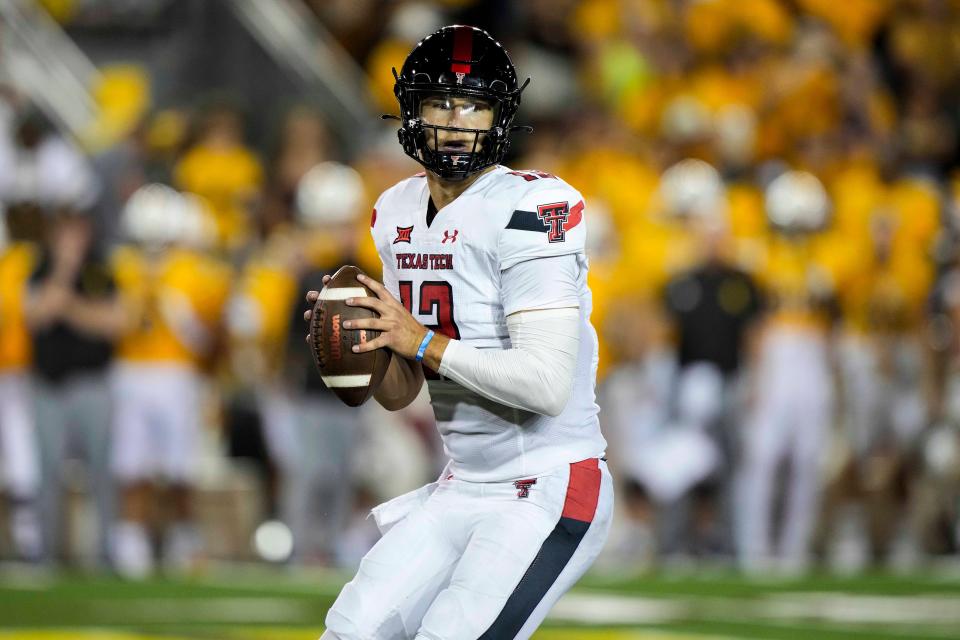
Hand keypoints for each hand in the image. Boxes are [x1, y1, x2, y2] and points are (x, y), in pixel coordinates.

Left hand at [304, 274, 429, 359]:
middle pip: (373, 303)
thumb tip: (375, 305)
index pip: (381, 289)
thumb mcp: (401, 313)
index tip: (358, 277)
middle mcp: (392, 313)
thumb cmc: (411, 328)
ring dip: (357, 323)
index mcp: (394, 305)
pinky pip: (375, 343)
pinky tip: (354, 348)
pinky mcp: (392, 339)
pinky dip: (364, 346)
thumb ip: (389, 309)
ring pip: (372, 322)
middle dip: (359, 300)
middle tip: (346, 300)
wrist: (424, 342)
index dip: (369, 282)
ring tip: (345, 324)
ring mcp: (392, 326)